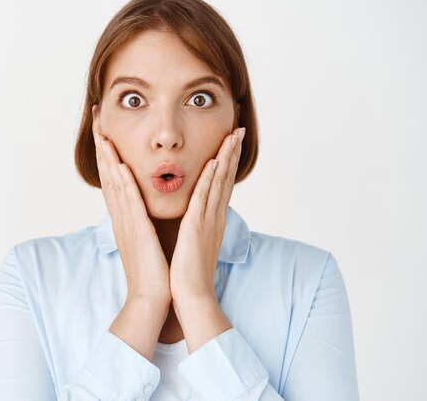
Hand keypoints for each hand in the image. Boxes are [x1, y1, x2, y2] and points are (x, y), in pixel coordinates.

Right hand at [92, 123, 170, 303]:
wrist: (151, 298)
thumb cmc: (153, 270)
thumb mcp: (145, 239)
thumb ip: (142, 220)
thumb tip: (143, 208)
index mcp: (125, 218)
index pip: (113, 180)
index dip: (106, 155)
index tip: (103, 133)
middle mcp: (121, 217)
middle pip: (107, 176)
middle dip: (102, 148)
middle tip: (96, 122)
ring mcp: (127, 223)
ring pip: (115, 184)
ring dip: (108, 158)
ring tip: (101, 134)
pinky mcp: (138, 231)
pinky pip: (130, 202)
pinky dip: (123, 182)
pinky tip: (119, 164)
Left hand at [169, 127, 245, 302]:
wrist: (191, 297)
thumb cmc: (189, 274)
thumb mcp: (194, 245)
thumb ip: (196, 228)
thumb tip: (193, 220)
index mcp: (211, 221)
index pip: (221, 186)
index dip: (227, 163)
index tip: (230, 144)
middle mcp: (214, 217)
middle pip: (225, 179)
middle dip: (232, 153)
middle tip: (238, 131)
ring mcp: (208, 221)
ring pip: (219, 183)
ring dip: (226, 157)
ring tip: (232, 136)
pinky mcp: (197, 227)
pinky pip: (205, 197)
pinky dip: (210, 178)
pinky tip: (214, 161)